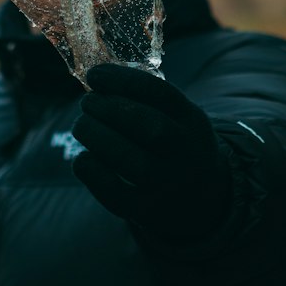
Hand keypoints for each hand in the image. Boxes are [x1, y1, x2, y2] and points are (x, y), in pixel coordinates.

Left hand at [72, 63, 231, 241]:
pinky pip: (113, 193)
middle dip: (109, 109)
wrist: (203, 200)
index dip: (122, 80)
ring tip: (81, 125)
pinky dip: (92, 171)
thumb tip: (96, 79)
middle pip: (148, 127)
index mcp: (192, 121)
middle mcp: (185, 153)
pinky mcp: (146, 210)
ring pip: (128, 159)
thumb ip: (147, 100)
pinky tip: (83, 158)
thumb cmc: (176, 146)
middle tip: (86, 102)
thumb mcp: (179, 118)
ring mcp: (168, 184)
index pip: (160, 93)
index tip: (94, 75)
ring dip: (96, 136)